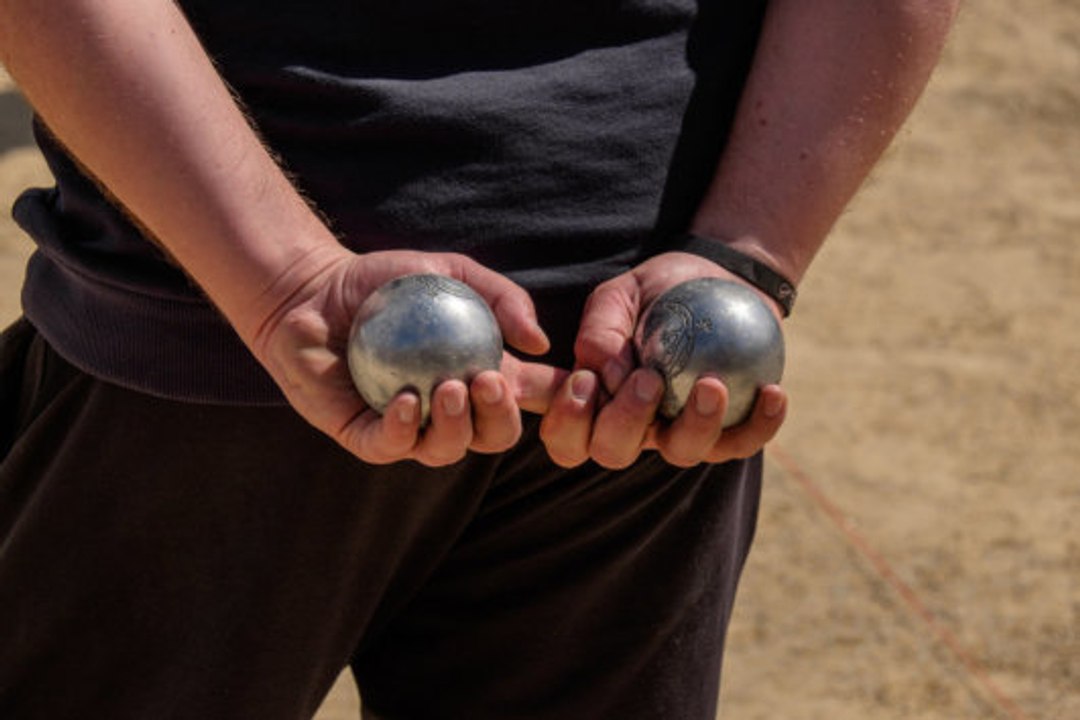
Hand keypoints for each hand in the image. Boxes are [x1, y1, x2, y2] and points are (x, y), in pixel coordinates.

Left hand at [249, 246, 564, 466]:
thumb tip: (539, 342)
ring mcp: (410, 428)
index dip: (561, 402)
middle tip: (490, 381)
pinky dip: (405, 430)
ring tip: (451, 388)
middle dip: (503, 418)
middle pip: (496, 435)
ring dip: (458, 426)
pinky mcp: (366, 436)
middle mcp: (451, 411)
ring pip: (447, 450)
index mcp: (480, 377)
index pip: (530, 397)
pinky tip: (408, 401)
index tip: (574, 384)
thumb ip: (501, 297)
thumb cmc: (386, 281)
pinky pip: (393, 447)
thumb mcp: (451, 271)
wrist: (313, 290)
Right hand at [539, 252, 787, 468]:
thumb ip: (600, 328)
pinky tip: (773, 393)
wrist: (719, 279)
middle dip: (625, 424)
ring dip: (696, 425)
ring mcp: (679, 431)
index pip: (566, 436)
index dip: (567, 423)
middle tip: (648, 380)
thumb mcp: (621, 293)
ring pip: (682, 452)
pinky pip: (743, 442)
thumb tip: (604, 372)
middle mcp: (632, 427)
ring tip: (712, 385)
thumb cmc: (660, 289)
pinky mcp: (728, 430)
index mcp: (596, 402)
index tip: (584, 380)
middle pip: (614, 453)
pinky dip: (760, 424)